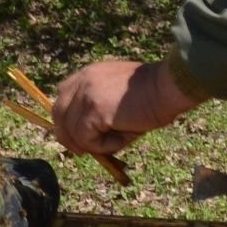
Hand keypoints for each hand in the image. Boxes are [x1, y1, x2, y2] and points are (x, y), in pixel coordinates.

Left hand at [51, 59, 200, 156]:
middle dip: (68, 136)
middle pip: (58, 113)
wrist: (168, 88)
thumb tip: (87, 141)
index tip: (78, 137)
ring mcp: (86, 94)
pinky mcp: (93, 110)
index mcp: (88, 74)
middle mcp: (82, 80)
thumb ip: (98, 111)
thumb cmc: (153, 95)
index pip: (62, 98)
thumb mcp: (118, 99)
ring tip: (117, 139)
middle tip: (82, 152)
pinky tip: (123, 137)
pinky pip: (86, 138)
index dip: (66, 120)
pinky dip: (103, 146)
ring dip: (92, 143)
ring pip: (72, 131)